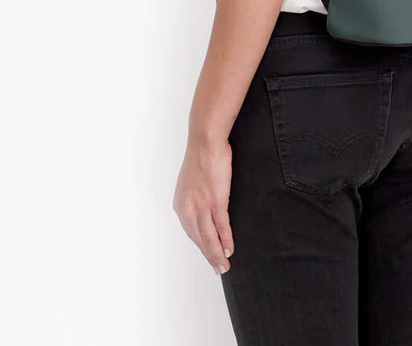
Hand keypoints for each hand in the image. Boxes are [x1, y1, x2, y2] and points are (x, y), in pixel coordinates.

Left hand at [173, 135, 234, 274]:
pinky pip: (221, 226)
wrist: (206, 141)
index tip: (208, 255)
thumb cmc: (202, 156)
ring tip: (224, 266)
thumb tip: (203, 202)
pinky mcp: (215, 200)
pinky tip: (229, 249)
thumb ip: (195, 195)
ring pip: (209, 237)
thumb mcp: (193, 181)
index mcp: (181, 204)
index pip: (191, 232)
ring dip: (217, 254)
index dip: (201, 246)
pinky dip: (225, 240)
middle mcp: (188, 208)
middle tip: (217, 269)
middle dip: (209, 256)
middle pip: (199, 239)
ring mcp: (201, 206)